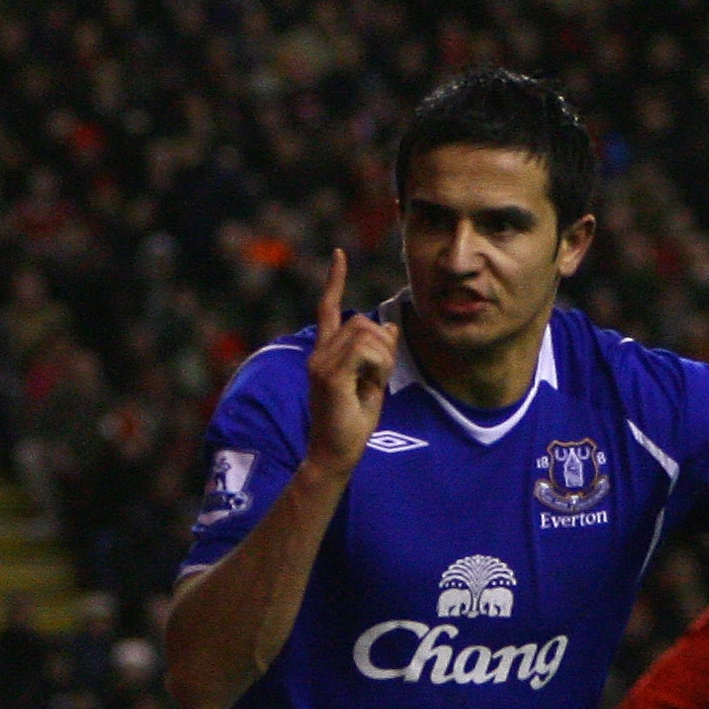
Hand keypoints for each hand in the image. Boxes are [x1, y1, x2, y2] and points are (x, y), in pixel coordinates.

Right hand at [305, 249, 398, 473]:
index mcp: (326, 353)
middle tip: (380, 376)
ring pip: (365, 333)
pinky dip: (377, 364)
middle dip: (383, 345)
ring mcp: (320, 363)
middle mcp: (319, 353)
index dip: (335, 281)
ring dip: (382, 357)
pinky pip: (364, 351)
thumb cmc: (352, 424)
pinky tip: (370, 384)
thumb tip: (389, 326)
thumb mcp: (373, 382)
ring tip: (373, 383)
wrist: (335, 453)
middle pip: (361, 321)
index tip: (339, 254)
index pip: (328, 308)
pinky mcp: (327, 375)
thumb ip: (379, 354)